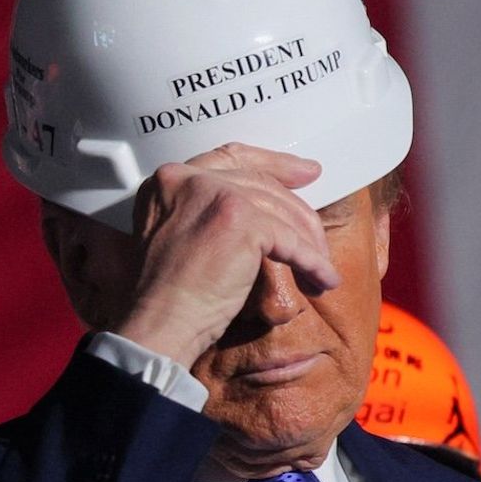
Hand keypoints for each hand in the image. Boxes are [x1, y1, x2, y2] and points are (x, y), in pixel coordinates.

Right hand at [110, 143, 340, 366]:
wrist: (159, 324)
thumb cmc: (166, 296)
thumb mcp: (177, 235)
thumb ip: (206, 211)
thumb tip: (263, 208)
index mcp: (172, 179)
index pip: (232, 157)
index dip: (274, 163)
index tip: (305, 172)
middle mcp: (191, 178)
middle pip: (264, 185)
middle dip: (299, 212)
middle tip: (321, 235)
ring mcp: (217, 196)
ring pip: (281, 213)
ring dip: (309, 244)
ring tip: (320, 269)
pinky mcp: (241, 221)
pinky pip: (290, 240)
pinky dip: (311, 262)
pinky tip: (322, 278)